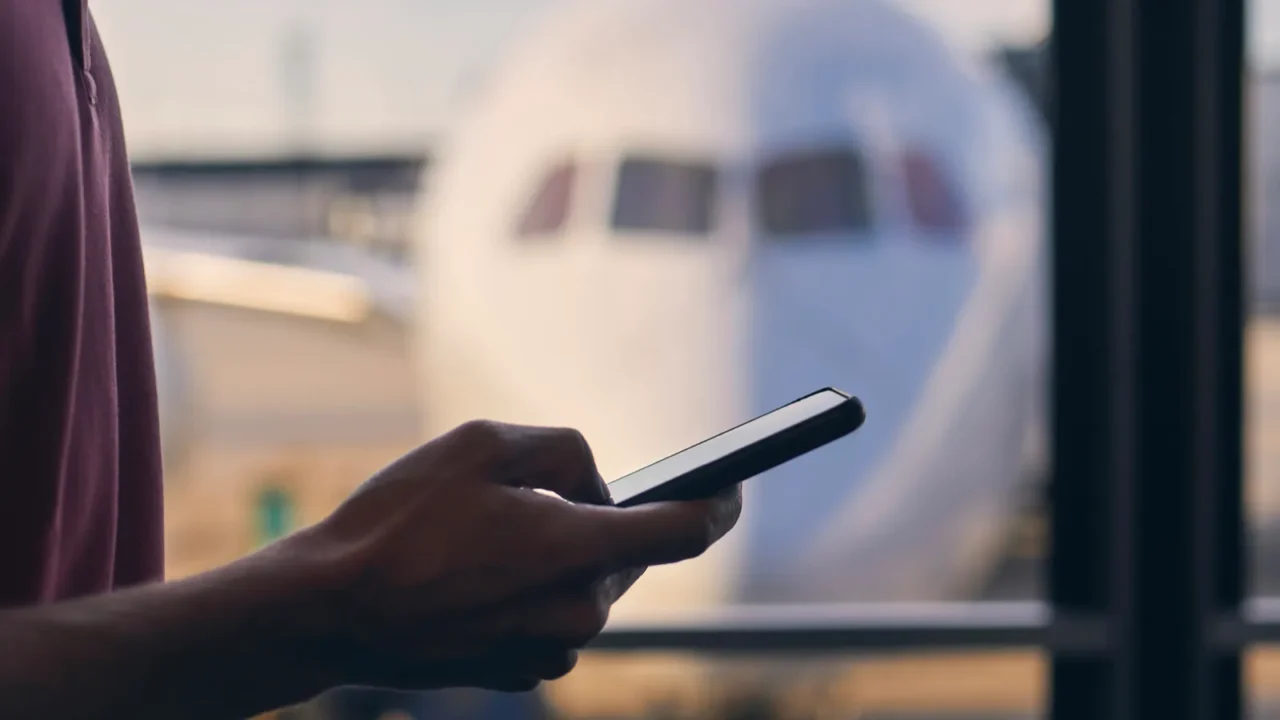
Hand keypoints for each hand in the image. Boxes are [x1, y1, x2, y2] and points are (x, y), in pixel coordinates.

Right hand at [294, 420, 742, 693]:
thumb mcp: (479, 444)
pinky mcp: (524, 671)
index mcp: (577, 550)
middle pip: (625, 553)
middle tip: (536, 499)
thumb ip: (562, 448)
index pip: (685, 531)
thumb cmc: (397, 522)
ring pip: (588, 584)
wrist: (330, 612)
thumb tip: (595, 485)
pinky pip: (555, 617)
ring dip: (560, 555)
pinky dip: (535, 590)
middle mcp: (578, 610)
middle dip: (596, 520)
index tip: (730, 487)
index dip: (717, 503)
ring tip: (487, 539)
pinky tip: (477, 575)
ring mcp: (552, 649)